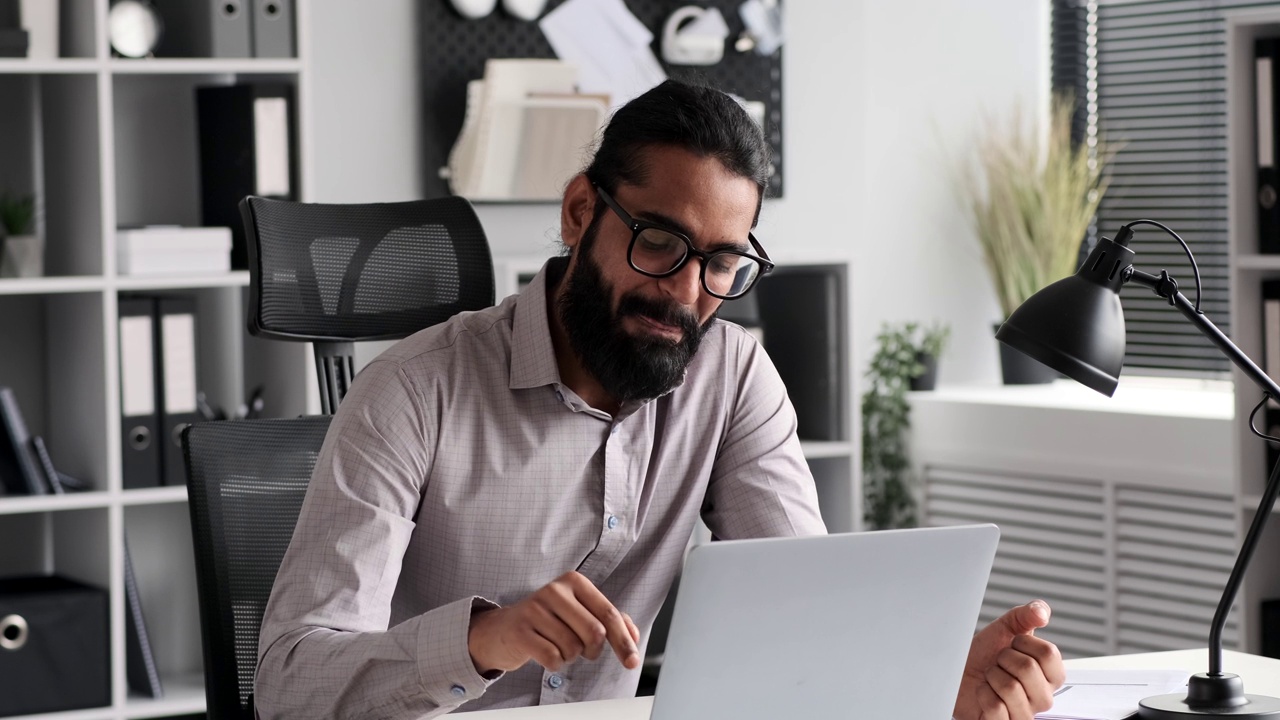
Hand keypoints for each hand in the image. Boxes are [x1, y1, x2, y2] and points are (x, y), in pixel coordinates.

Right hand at [467, 571, 641, 674]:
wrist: (503, 629)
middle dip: (593, 650)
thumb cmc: (548, 621)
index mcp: (574, 581)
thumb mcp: (579, 612)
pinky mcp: (521, 630)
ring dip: (570, 656)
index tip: (632, 661)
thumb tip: (634, 636)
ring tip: (557, 645)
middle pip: (594, 633)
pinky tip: (544, 652)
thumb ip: (610, 620)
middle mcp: (555, 590)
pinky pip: (553, 658)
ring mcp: (535, 609)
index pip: (609, 614)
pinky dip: (554, 663)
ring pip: (573, 648)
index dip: (623, 641)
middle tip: (583, 650)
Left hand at [953, 600, 1064, 719]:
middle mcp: (1043, 697)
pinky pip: (995, 706)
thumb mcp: (1006, 628)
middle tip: (998, 663)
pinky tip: (984, 693)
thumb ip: (1027, 615)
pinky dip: (982, 694)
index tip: (1013, 646)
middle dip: (1003, 658)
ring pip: (1010, 687)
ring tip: (991, 678)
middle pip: (1027, 668)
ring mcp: (1026, 714)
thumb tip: (1041, 612)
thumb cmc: (985, 655)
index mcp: (1051, 675)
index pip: (1049, 653)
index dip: (1023, 642)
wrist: (958, 673)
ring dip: (992, 676)